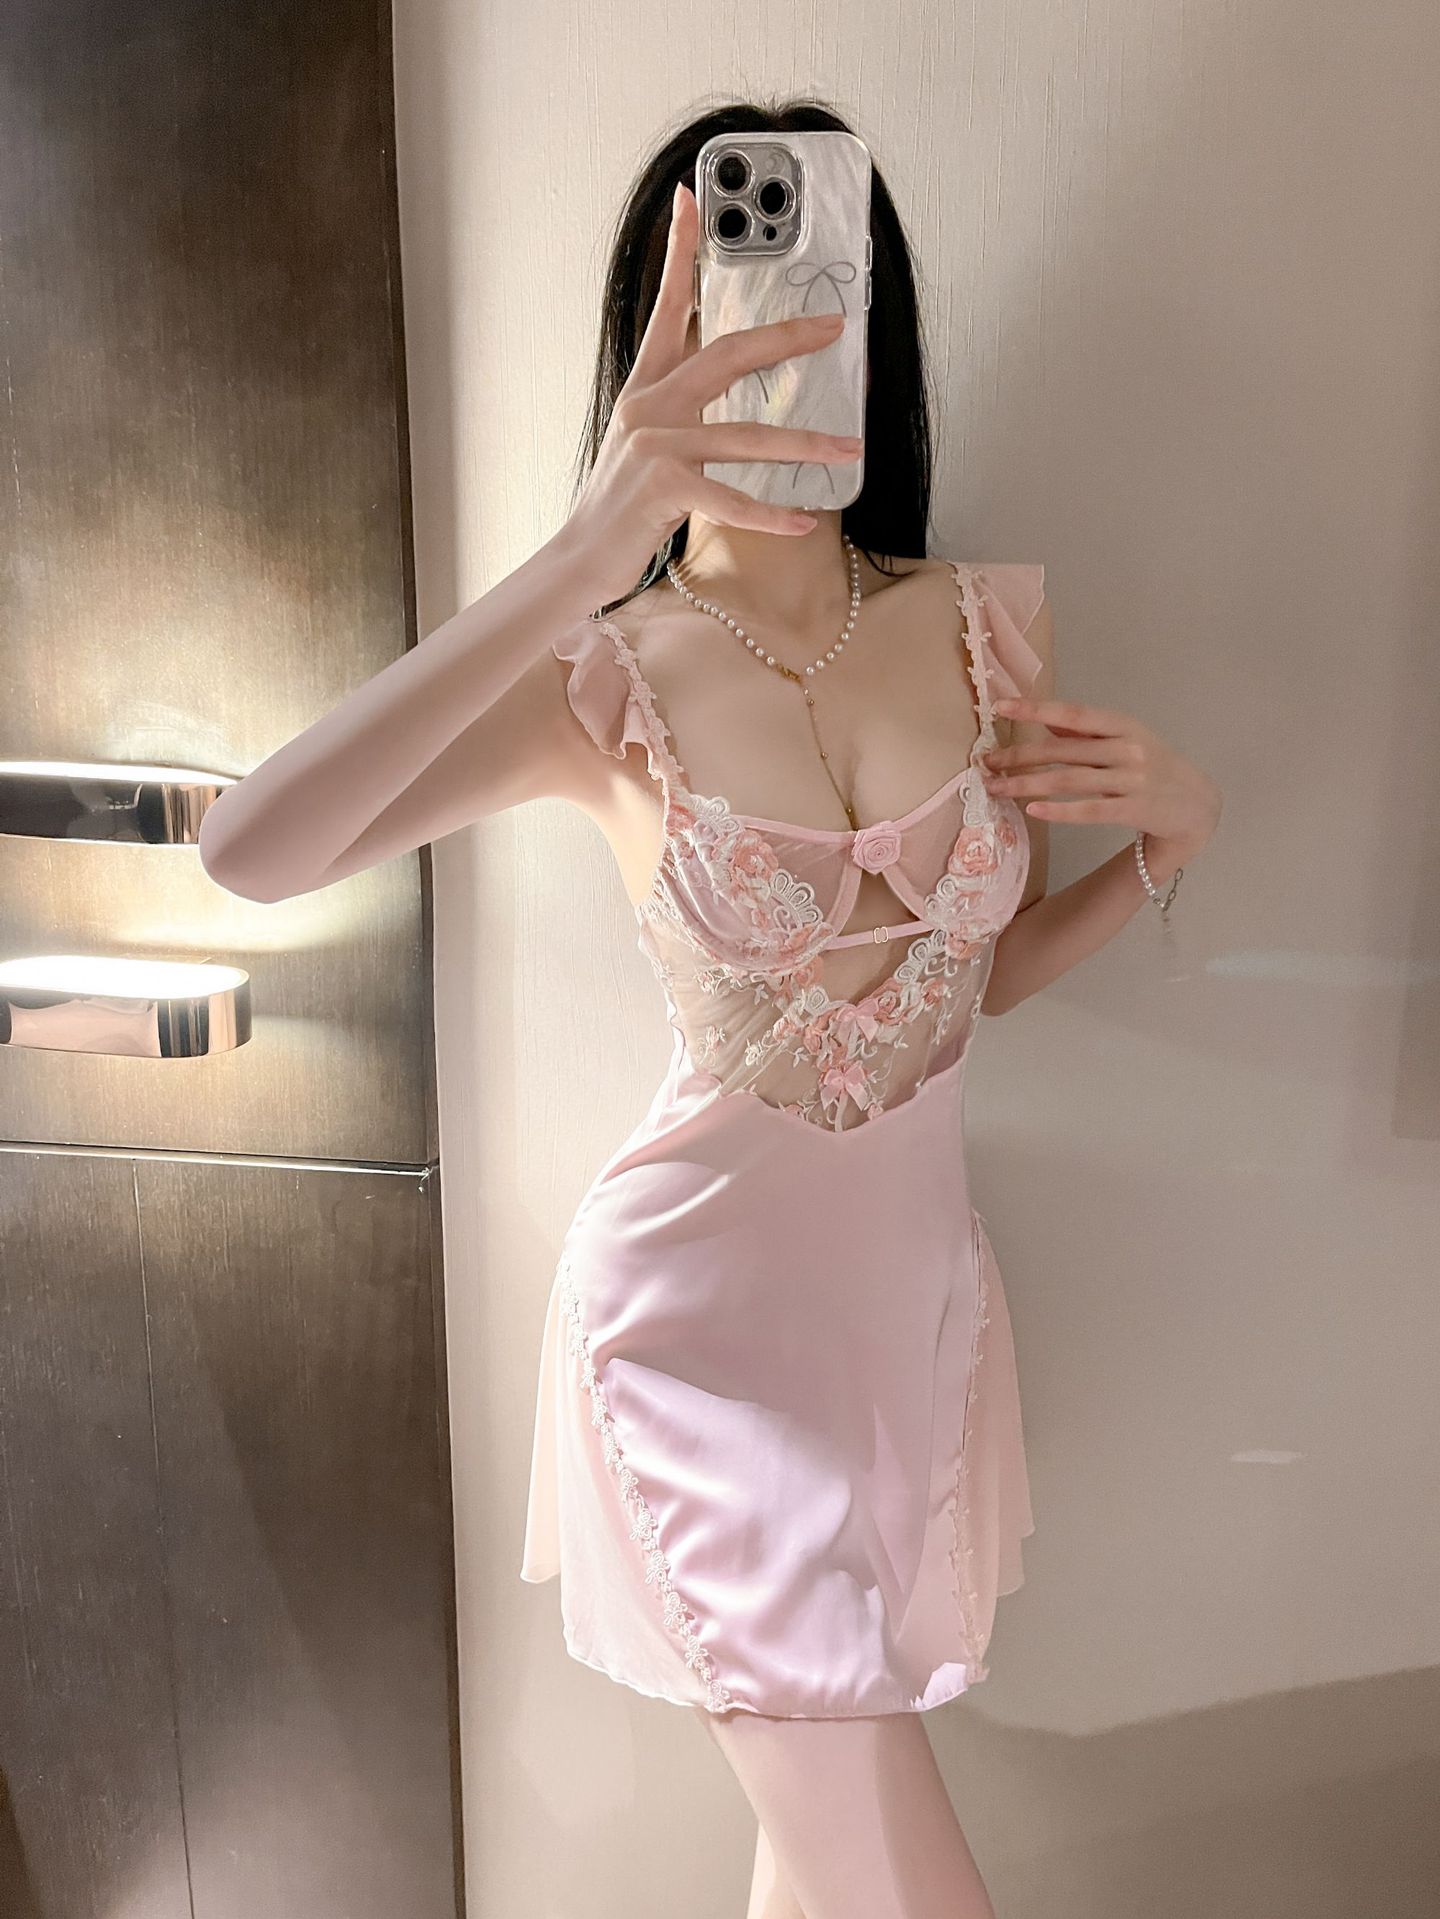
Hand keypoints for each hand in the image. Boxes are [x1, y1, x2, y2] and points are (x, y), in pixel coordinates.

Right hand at [560, 182, 861, 604]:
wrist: (581, 557)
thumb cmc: (621, 505)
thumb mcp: (645, 442)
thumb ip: (679, 410)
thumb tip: (722, 389)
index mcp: (646, 387)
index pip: (666, 306)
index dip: (678, 251)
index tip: (691, 197)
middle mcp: (649, 406)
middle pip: (727, 354)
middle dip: (786, 339)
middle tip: (835, 328)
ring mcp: (656, 446)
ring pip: (746, 436)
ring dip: (806, 443)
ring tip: (850, 449)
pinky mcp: (664, 490)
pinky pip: (732, 500)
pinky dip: (772, 515)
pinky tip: (805, 520)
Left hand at [978, 697, 1222, 860]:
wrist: (1198, 807)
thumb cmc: (1156, 770)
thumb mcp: (1127, 740)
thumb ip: (1088, 731)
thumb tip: (1047, 720)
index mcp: (1123, 726)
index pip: (1074, 713)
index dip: (1036, 708)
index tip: (1000, 706)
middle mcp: (1128, 748)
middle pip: (1063, 750)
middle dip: (1019, 755)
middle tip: (987, 763)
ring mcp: (1133, 780)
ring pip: (1069, 780)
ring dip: (1027, 784)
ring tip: (996, 788)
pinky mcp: (1135, 810)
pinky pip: (1090, 810)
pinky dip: (1059, 811)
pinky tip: (1032, 810)